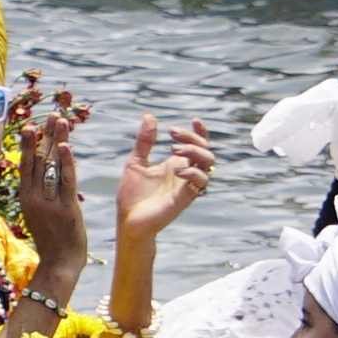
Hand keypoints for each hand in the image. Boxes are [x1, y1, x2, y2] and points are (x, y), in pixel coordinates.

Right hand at [10, 81, 94, 270]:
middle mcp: (35, 197)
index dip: (29, 144)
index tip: (31, 125)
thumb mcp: (39, 215)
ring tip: (59, 120)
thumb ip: (40, 196)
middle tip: (50, 114)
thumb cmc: (52, 242)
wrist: (58, 265)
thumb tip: (41, 178)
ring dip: (56, 140)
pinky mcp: (66, 208)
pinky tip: (65, 146)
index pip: (27, 165)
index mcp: (27, 198)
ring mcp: (50, 202)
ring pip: (51, 165)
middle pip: (39, 159)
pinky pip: (65, 181)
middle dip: (44, 135)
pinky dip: (65, 163)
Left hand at [115, 114, 216, 247]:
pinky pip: (201, 183)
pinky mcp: (186, 198)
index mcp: (175, 164)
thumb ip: (145, 141)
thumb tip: (150, 116)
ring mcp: (186, 186)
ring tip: (174, 150)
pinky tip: (177, 171)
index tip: (194, 119)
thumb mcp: (136, 161)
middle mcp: (184, 174)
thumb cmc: (132, 195)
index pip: (196, 145)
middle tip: (173, 137)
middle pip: (205, 150)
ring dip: (195, 152)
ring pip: (208, 164)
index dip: (200, 131)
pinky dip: (193, 172)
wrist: (129, 220)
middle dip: (193, 138)